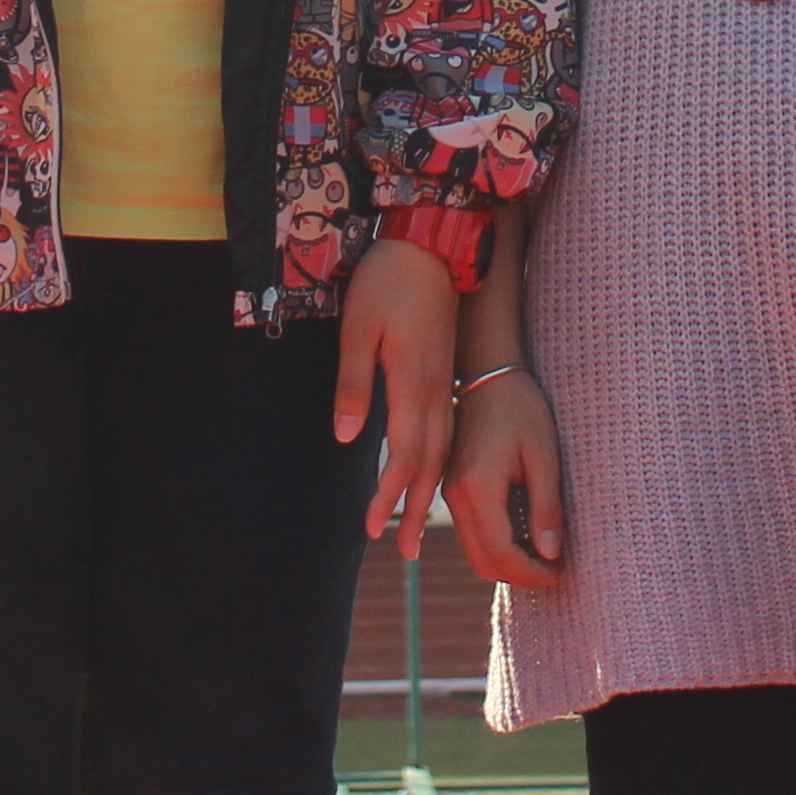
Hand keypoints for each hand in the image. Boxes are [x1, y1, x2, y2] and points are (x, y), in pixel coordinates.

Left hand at [335, 238, 457, 554]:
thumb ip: (354, 383)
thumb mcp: (358, 328)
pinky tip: (430, 473)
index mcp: (413, 383)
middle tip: (401, 551)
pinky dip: (437, 461)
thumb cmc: (388, 282)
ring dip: (428, 490)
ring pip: (442, 449)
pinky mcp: (444, 371)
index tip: (374, 529)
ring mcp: (444, 381)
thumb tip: (349, 437)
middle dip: (414, 508)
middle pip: (430, 463)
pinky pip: (447, 429)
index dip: (390, 495)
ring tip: (416, 523)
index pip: (405, 455)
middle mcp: (435, 390)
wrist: (433, 244)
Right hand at [443, 367, 566, 586]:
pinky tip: (524, 537)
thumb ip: (546, 507)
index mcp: (477, 486)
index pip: (501, 552)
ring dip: (507, 564)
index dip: (531, 572)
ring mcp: (448, 492)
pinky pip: (471, 534)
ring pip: (474, 552)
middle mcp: (454, 494)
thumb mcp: (544, 455)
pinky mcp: (451, 488)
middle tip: (555, 572)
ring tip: (544, 558)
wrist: (489, 374)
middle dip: (519, 575)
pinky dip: (495, 546)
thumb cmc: (521, 408)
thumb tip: (551, 555)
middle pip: (482, 561)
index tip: (560, 573)